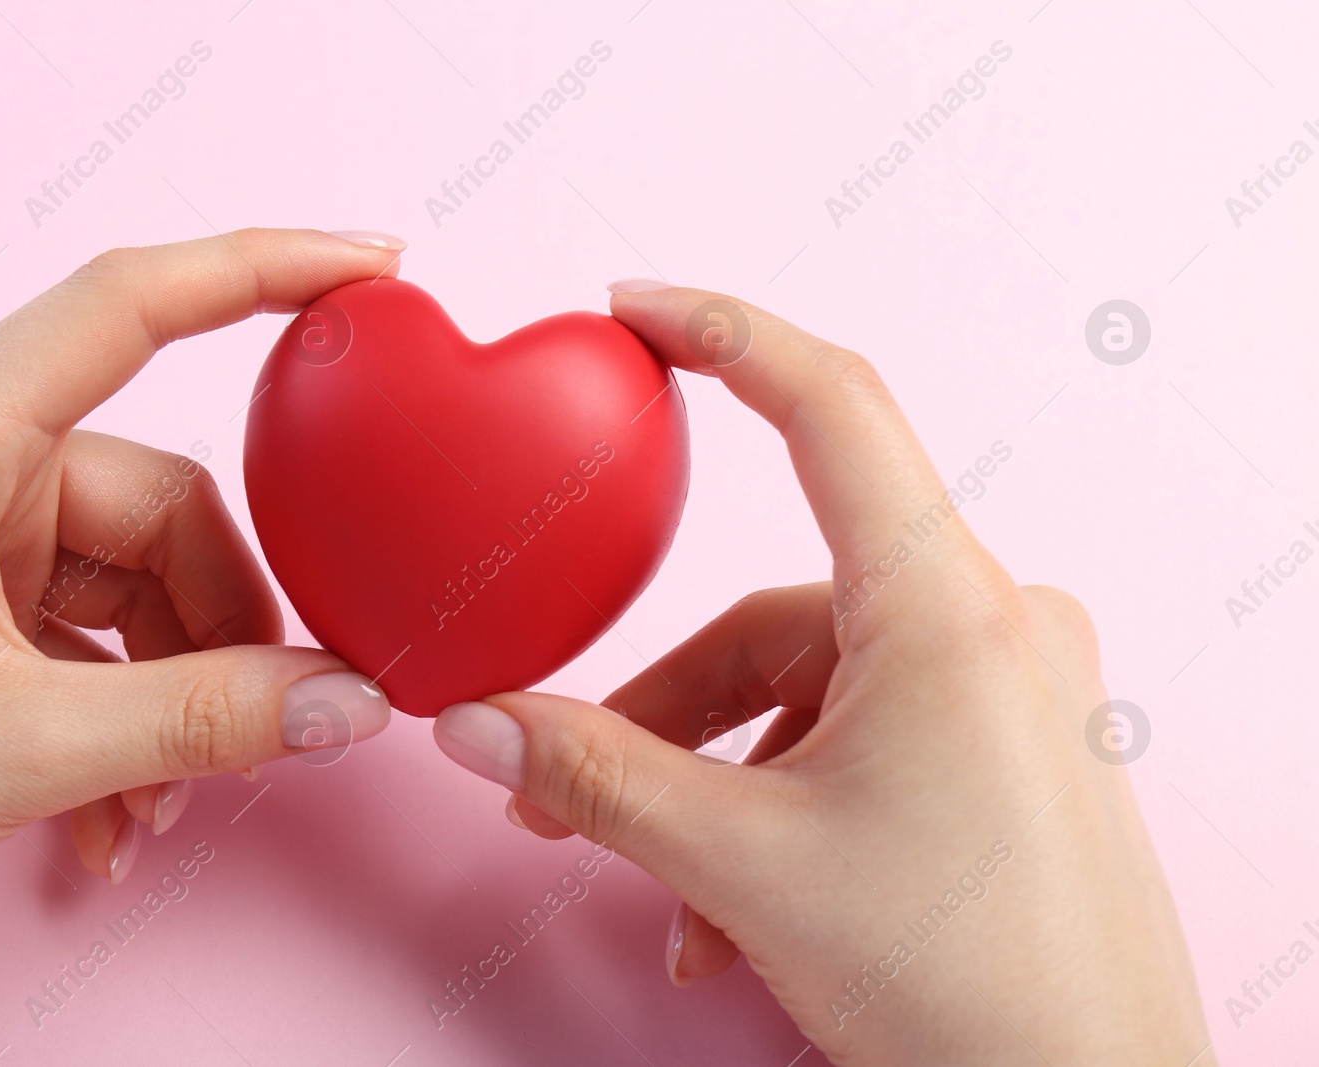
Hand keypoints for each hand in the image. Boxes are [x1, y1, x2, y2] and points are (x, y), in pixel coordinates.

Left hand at [0, 227, 402, 954]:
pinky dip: (128, 720)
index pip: (130, 303)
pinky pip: (103, 631)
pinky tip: (114, 815)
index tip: (370, 265)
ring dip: (176, 698)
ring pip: (147, 581)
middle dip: (223, 630)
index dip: (263, 268)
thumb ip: (203, 719)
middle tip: (261, 726)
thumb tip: (346, 703)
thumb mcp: (19, 747)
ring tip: (155, 804)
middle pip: (170, 505)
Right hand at [432, 284, 1214, 1064]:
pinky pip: (863, 736)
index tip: (637, 310)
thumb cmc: (965, 985)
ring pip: (812, 688)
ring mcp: (1010, 690)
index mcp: (947, 609)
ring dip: (718, 779)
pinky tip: (734, 912)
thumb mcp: (741, 865)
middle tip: (557, 778)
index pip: (830, 406)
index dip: (723, 333)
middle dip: (665, 703)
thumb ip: (592, 777)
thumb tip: (470, 724)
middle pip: (780, 610)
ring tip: (668, 893)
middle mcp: (994, 625)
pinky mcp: (1009, 748)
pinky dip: (782, 803)